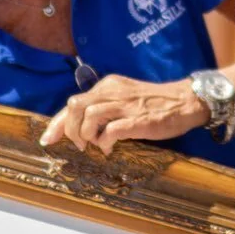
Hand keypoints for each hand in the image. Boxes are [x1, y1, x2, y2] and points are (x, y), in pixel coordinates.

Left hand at [39, 75, 208, 154]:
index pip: (74, 102)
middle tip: (79, 144)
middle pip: (74, 106)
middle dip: (69, 129)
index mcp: (108, 86)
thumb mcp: (125, 98)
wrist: (185, 101)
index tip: (48, 139)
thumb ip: (105, 107)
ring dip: (85, 135)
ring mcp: (125, 106)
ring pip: (88, 116)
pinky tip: (109, 147)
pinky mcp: (138, 120)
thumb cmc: (155, 103)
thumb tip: (82, 126)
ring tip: (94, 145)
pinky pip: (110, 131)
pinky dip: (104, 141)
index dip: (57, 123)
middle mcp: (113, 92)